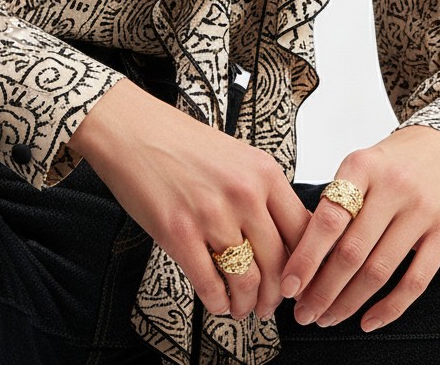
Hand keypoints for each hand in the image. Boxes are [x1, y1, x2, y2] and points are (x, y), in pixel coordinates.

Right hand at [69, 78, 311, 320]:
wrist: (133, 130)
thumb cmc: (183, 143)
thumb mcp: (238, 157)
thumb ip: (262, 192)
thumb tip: (285, 236)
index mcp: (263, 172)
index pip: (302, 230)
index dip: (306, 264)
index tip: (300, 280)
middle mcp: (243, 193)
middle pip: (278, 262)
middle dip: (276, 294)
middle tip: (269, 306)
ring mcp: (211, 214)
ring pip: (247, 278)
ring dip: (247, 304)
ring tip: (243, 309)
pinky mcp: (178, 233)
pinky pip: (209, 284)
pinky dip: (218, 303)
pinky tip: (218, 303)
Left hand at [279, 125, 439, 331]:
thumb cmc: (393, 163)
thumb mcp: (360, 166)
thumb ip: (337, 204)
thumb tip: (303, 260)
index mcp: (362, 166)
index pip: (329, 218)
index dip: (306, 257)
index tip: (289, 285)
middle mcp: (394, 185)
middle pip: (352, 251)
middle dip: (322, 290)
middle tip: (304, 313)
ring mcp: (422, 210)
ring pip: (379, 270)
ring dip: (348, 302)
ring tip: (328, 318)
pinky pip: (416, 281)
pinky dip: (389, 308)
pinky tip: (368, 321)